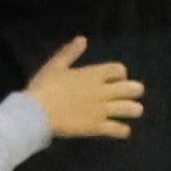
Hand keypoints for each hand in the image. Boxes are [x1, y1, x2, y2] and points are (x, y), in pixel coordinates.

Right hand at [25, 34, 146, 141]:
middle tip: (127, 95)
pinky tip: (121, 130)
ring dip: (133, 110)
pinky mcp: (98, 127)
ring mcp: (102, 110)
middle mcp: (103, 91)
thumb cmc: (44, 86)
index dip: (120, 73)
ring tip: (129, 112)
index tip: (115, 78)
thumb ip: (70, 52)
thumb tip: (82, 39)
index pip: (119, 69)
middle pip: (134, 89)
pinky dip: (123, 130)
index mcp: (94, 74)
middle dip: (134, 91)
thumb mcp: (55, 65)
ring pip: (132, 109)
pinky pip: (119, 130)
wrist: (36, 113)